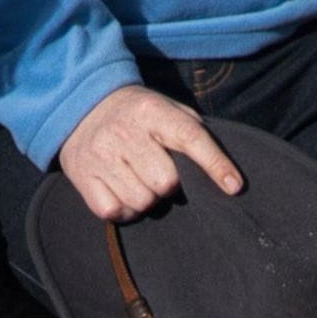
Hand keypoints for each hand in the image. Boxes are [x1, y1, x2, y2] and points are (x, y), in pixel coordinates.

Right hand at [55, 85, 242, 221]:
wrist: (83, 106)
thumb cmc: (138, 114)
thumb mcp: (166, 108)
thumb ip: (192, 131)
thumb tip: (225, 173)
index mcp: (150, 111)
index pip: (190, 138)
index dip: (215, 164)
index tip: (234, 187)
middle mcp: (123, 131)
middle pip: (165, 181)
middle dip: (170, 184)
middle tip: (160, 172)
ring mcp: (100, 155)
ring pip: (141, 201)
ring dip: (148, 198)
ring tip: (140, 179)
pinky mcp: (82, 177)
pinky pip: (114, 211)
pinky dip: (124, 209)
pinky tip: (122, 190)